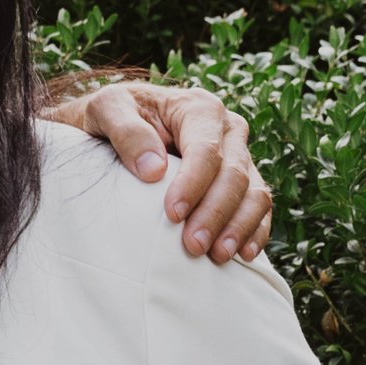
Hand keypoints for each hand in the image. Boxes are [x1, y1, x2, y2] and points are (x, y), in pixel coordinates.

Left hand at [68, 81, 271, 263]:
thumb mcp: (106, 109)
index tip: (172, 214)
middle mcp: (227, 129)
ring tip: (217, 255)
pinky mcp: (242, 180)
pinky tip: (243, 254)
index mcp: (199, 109)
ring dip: (238, 227)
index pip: (205, 150)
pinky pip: (259, 206)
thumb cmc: (113, 115)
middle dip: (215, 213)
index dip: (193, 184)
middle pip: (234, 174)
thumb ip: (126, 132)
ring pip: (254, 192)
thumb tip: (154, 170)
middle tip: (193, 245)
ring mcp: (238, 155)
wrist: (118, 124)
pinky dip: (255, 230)